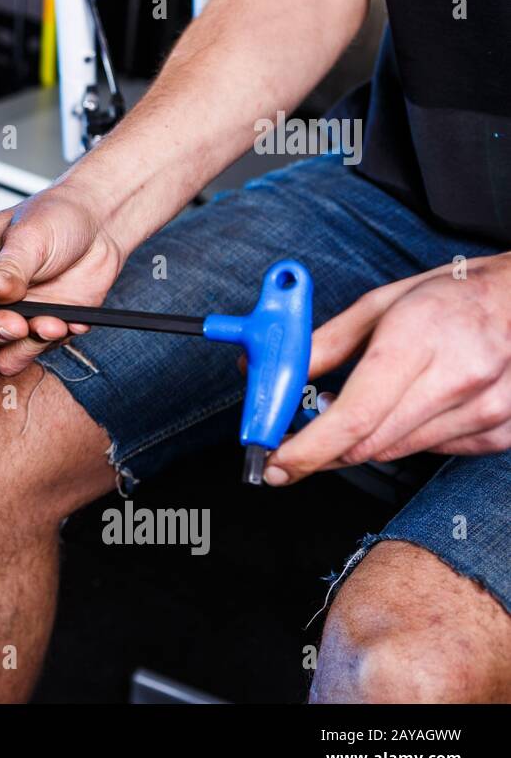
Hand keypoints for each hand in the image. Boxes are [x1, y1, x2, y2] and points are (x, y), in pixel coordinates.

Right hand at [0, 184, 125, 377]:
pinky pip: (16, 360)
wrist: (97, 230)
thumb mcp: (29, 233)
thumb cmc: (52, 218)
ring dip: (9, 346)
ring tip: (38, 319)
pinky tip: (58, 319)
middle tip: (8, 320)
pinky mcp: (23, 338)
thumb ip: (8, 267)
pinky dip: (38, 346)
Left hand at [265, 253, 510, 484]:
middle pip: (368, 444)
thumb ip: (322, 345)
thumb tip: (271, 372)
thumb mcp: (380, 304)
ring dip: (362, 439)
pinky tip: (409, 405)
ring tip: (359, 404)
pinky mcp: (500, 433)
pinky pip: (430, 451)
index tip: (275, 461)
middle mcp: (457, 379)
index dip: (307, 449)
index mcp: (418, 339)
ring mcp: (485, 410)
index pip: (353, 417)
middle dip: (321, 449)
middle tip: (294, 440)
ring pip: (394, 452)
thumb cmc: (454, 296)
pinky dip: (404, 436)